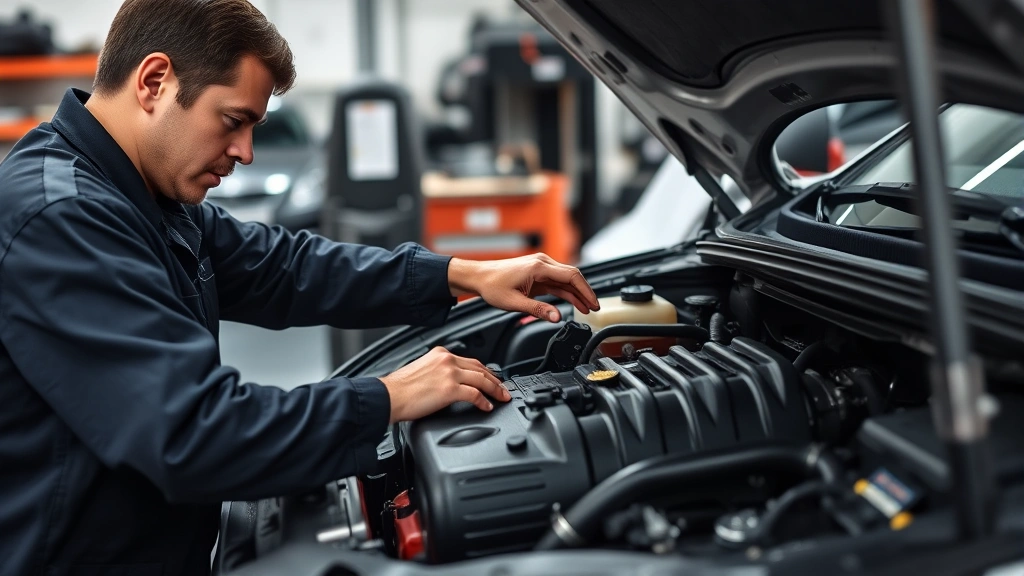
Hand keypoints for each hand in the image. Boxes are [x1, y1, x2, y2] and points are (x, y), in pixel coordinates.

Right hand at [379, 346, 510, 422]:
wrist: (388, 396)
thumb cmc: (399, 389)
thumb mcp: (422, 370)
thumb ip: (438, 371)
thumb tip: (450, 382)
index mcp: (440, 354)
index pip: (470, 361)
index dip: (485, 370)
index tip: (492, 377)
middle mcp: (447, 360)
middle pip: (480, 368)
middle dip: (495, 379)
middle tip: (503, 388)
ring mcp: (450, 374)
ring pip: (482, 379)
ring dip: (495, 389)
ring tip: (502, 397)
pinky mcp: (450, 389)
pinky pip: (475, 395)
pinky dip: (484, 401)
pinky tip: (487, 406)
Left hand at [447, 253, 599, 321]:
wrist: (478, 276)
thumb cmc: (492, 286)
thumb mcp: (515, 303)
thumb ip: (538, 310)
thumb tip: (557, 317)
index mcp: (539, 267)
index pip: (572, 276)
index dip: (586, 291)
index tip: (594, 303)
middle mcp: (542, 263)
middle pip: (573, 276)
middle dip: (585, 292)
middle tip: (594, 308)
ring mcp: (541, 266)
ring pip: (566, 279)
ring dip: (577, 293)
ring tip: (587, 308)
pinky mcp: (538, 272)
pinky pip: (557, 282)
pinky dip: (567, 292)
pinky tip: (574, 302)